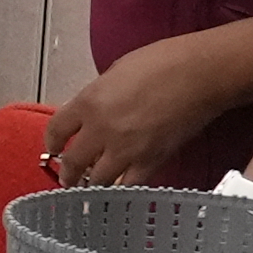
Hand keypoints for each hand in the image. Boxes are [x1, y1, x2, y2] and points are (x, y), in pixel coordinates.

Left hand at [43, 33, 241, 188]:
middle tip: (68, 178)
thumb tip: (91, 112)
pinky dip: (121, 191)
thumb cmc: (162, 61)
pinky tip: (118, 191)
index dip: (51, 143)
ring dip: (91, 186)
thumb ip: (98, 96)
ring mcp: (126, 149)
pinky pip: (129, 186)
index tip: (53, 149)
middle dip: (67, 173)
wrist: (201, 74)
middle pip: (73, 162)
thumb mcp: (115, 71)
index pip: (55, 130)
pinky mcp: (152, 161)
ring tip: (90, 189)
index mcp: (88, 101)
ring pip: (97, 181)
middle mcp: (101, 129)